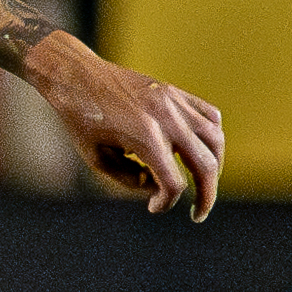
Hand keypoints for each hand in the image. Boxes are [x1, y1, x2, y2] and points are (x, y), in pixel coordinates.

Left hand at [24, 34, 223, 219]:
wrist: (77, 76)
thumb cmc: (81, 119)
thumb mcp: (97, 158)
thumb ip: (129, 178)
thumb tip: (159, 188)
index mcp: (145, 137)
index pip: (173, 182)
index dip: (166, 202)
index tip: (154, 208)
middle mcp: (167, 119)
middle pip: (205, 165)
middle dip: (206, 195)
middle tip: (198, 214)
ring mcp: (175, 102)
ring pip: (215, 140)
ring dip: (214, 166)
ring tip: (203, 184)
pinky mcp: (177, 92)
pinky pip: (210, 116)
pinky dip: (212, 137)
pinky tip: (201, 151)